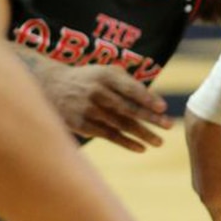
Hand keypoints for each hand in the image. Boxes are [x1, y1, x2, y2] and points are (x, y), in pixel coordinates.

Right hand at [41, 62, 171, 152]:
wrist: (51, 86)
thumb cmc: (89, 80)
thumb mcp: (105, 72)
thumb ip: (128, 83)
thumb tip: (155, 102)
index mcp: (105, 75)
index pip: (130, 88)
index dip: (147, 98)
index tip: (163, 108)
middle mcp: (97, 92)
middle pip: (128, 108)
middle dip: (150, 118)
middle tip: (169, 126)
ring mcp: (89, 109)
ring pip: (120, 124)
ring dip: (142, 134)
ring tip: (159, 142)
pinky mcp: (82, 124)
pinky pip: (109, 135)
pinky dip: (127, 143)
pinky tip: (141, 148)